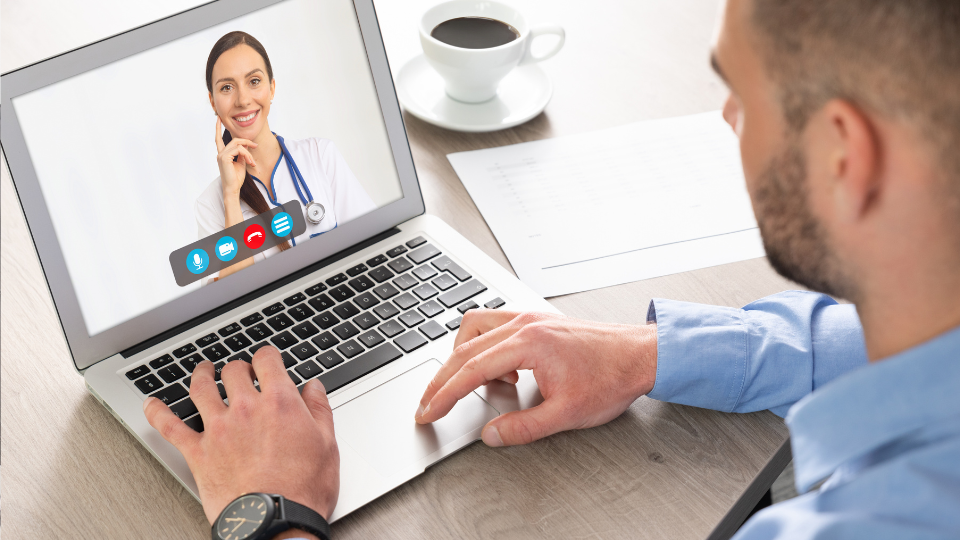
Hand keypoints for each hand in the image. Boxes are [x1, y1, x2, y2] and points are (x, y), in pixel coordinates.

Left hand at [143, 347, 338, 523]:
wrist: (275, 521)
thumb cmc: (302, 489)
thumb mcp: (327, 444)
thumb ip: (319, 410)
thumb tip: (314, 388)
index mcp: (280, 402)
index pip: (266, 360)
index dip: (267, 356)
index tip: (267, 360)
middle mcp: (246, 408)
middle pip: (233, 371)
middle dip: (238, 367)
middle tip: (240, 371)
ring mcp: (218, 429)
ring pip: (200, 388)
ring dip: (200, 375)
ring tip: (202, 371)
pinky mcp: (198, 453)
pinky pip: (169, 426)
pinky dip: (157, 412)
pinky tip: (152, 404)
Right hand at [215, 117, 257, 196]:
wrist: (233, 188)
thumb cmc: (237, 178)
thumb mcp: (241, 163)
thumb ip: (242, 153)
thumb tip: (246, 145)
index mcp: (223, 154)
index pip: (218, 139)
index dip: (218, 128)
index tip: (219, 119)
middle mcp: (220, 153)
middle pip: (235, 140)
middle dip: (247, 141)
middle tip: (256, 146)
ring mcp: (221, 155)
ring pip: (238, 145)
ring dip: (248, 152)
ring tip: (252, 162)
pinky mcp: (224, 157)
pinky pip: (239, 150)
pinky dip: (247, 155)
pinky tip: (249, 162)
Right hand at [415, 310, 657, 446]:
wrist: (640, 355)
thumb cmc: (611, 377)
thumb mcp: (566, 414)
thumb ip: (523, 427)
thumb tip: (491, 435)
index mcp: (528, 343)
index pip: (471, 369)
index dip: (444, 394)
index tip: (428, 411)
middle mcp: (524, 323)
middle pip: (464, 348)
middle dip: (441, 378)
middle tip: (428, 403)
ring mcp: (529, 317)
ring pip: (475, 327)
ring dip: (464, 356)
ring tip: (475, 386)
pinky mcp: (536, 319)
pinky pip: (495, 325)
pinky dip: (486, 348)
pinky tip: (505, 372)